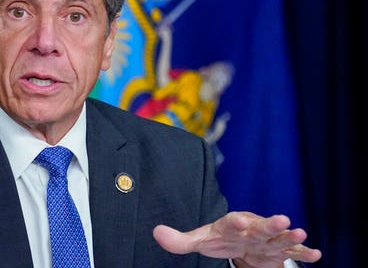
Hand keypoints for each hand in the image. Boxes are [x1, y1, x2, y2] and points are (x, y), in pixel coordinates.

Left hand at [152, 211, 321, 267]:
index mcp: (232, 224)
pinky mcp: (277, 251)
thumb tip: (155, 233)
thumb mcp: (200, 240)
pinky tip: (316, 254)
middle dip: (271, 224)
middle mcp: (252, 229)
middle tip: (283, 219)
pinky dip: (304, 252)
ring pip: (279, 237)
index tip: (239, 220)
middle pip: (261, 226)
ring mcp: (267, 240)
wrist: (239, 239)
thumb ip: (179, 240)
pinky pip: (292, 251)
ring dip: (290, 236)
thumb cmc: (220, 237)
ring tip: (301, 232)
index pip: (232, 222)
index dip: (236, 222)